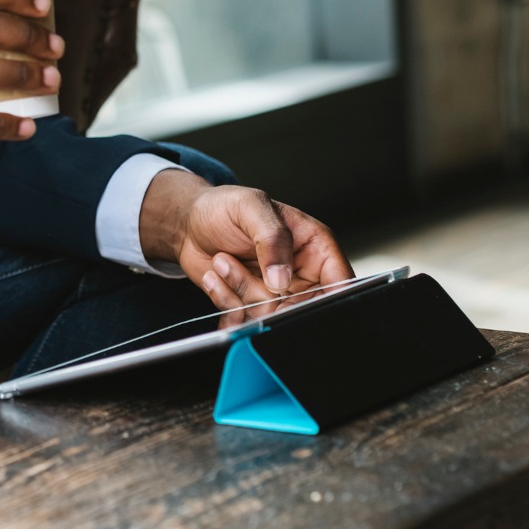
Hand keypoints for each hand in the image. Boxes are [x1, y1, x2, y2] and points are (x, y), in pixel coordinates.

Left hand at [138, 170, 352, 324]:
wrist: (189, 224)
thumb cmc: (222, 208)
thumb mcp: (250, 208)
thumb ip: (272, 238)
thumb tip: (283, 278)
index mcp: (314, 246)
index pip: (340, 281)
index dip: (326, 296)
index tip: (293, 295)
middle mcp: (300, 273)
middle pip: (304, 308)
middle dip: (271, 298)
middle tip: (247, 276)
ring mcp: (276, 293)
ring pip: (271, 316)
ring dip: (241, 292)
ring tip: (223, 261)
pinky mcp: (253, 305)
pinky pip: (246, 320)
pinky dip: (226, 303)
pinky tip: (215, 276)